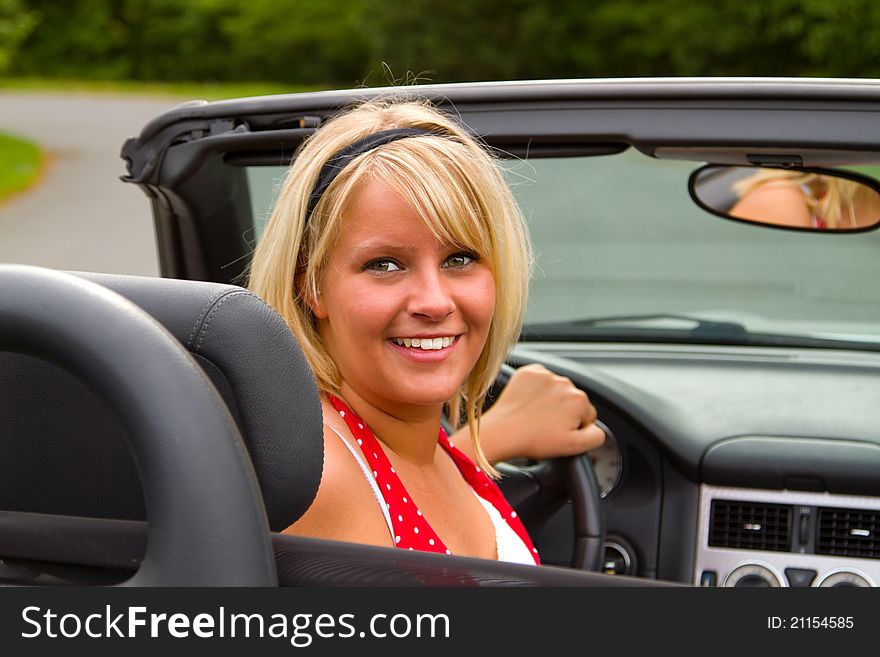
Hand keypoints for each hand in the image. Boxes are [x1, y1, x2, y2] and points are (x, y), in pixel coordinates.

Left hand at [454, 364, 605, 463]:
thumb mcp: (574, 447)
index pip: (587, 414)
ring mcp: (545, 375)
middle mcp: (565, 382)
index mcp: (579, 400)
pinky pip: (539, 380)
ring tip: (535, 416)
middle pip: (572, 400)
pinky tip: (528, 404)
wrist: (502, 431)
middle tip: (546, 427)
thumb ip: (596, 436)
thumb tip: (596, 427)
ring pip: (556, 389)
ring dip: (550, 401)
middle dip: (563, 413)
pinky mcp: (528, 372)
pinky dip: (536, 390)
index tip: (559, 432)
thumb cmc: (534, 440)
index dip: (574, 427)